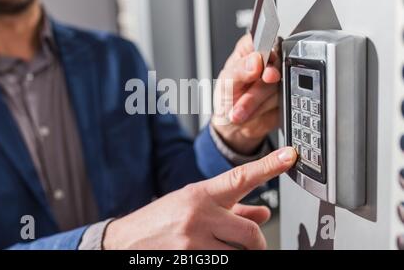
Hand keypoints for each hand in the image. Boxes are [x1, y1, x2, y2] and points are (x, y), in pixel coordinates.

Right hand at [103, 147, 296, 249]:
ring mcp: (193, 241)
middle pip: (250, 233)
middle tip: (252, 245)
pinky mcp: (189, 259)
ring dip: (236, 254)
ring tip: (218, 247)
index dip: (268, 166)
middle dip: (256, 244)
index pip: (240, 177)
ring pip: (237, 254)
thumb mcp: (194, 205)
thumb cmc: (161, 219)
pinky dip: (220, 258)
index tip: (289, 156)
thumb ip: (234, 210)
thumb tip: (264, 214)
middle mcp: (199, 215)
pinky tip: (206, 251)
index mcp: (201, 194)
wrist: (126, 241)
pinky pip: (220, 263)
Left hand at [212, 34, 281, 154]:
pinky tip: (254, 112)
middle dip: (257, 87)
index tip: (260, 67)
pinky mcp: (286, 96)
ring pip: (278, 86)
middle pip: (274, 66)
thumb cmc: (227, 99)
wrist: (232, 126)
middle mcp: (266, 62)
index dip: (264, 53)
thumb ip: (239, 70)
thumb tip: (256, 59)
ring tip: (240, 110)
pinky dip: (265, 109)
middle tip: (245, 95)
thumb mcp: (226, 83)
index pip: (263, 41)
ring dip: (256, 102)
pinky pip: (285, 100)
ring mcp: (278, 80)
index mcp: (250, 50)